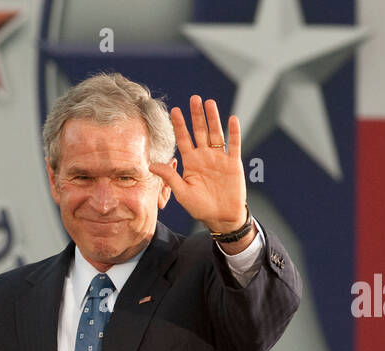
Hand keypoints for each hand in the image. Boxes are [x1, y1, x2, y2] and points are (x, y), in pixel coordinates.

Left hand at [149, 95, 252, 246]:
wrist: (221, 217)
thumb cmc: (200, 207)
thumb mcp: (182, 192)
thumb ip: (169, 177)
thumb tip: (151, 165)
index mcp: (191, 162)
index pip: (184, 139)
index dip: (179, 126)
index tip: (174, 111)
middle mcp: (204, 157)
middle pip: (199, 132)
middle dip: (196, 116)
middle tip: (193, 99)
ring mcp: (219, 158)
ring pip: (215, 134)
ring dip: (213, 119)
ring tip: (209, 103)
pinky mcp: (233, 163)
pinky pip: (234, 145)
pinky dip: (233, 132)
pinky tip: (232, 119)